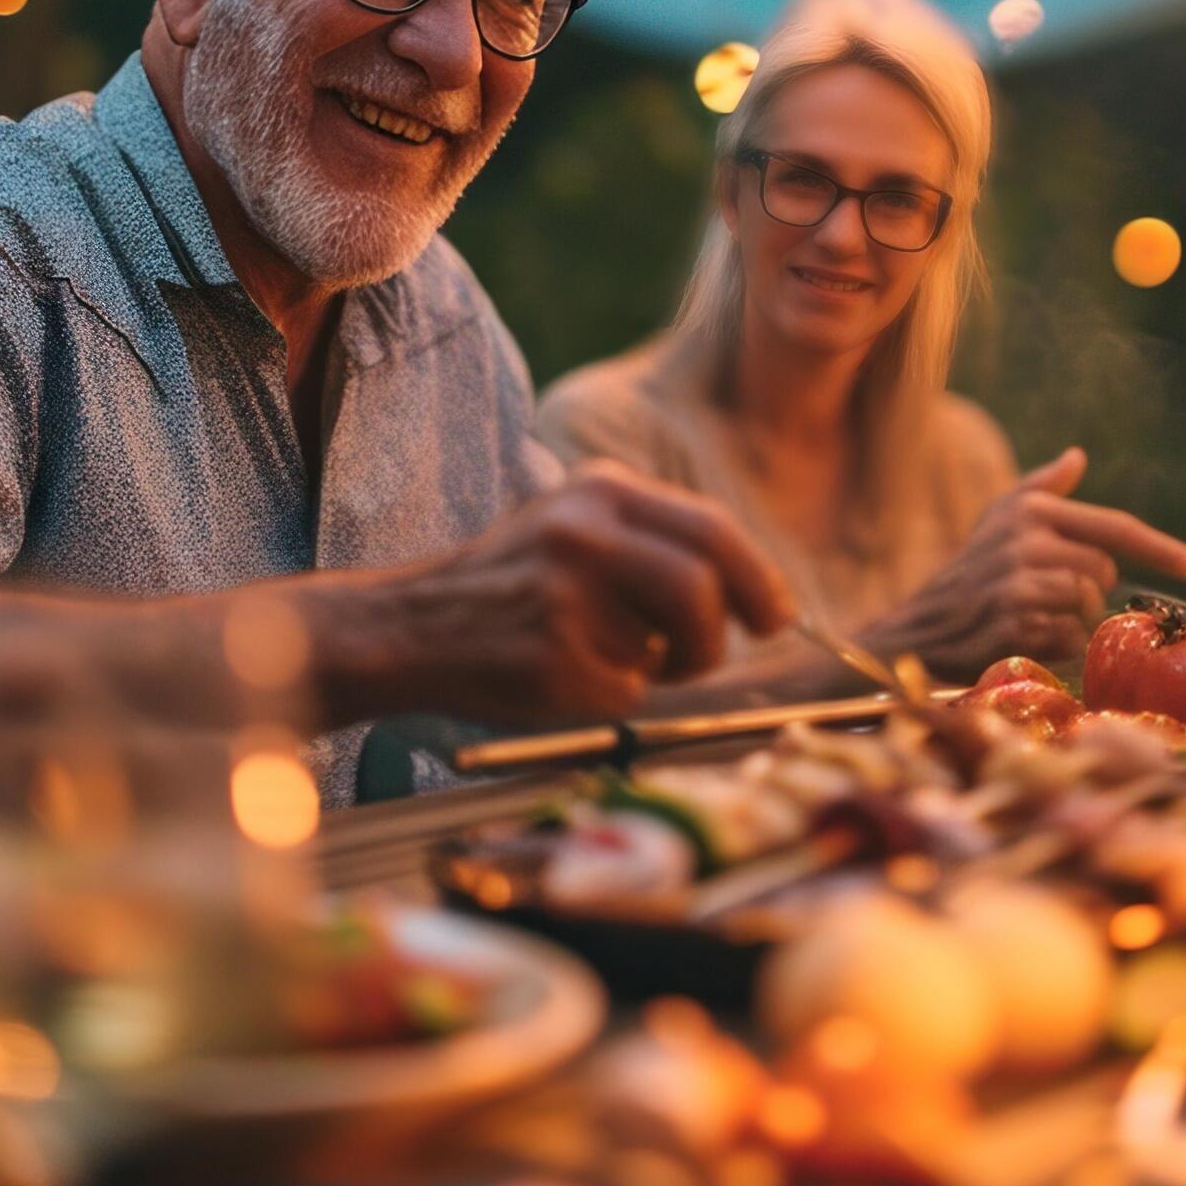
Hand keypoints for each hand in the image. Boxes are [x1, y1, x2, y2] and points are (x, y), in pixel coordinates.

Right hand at [327, 462, 794, 725]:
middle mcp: (585, 530)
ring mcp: (565, 592)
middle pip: (703, 582)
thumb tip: (761, 596)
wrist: (409, 626)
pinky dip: (614, 695)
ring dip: (667, 667)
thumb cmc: (512, 588)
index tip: (776, 616)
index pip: (712, 528)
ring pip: (671, 643)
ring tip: (627, 663)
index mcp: (602, 490)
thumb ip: (655, 543)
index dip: (758, 578)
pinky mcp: (549, 653)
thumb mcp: (578, 529)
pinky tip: (569, 677)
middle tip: (721, 654)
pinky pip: (626, 689)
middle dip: (725, 630)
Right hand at [863, 447, 1185, 679]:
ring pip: (1090, 604)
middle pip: (1106, 573)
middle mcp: (1026, 538)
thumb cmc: (970, 571)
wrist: (922, 626)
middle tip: (1050, 598)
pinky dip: (1058, 644)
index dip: (1162, 548)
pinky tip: (1027, 638)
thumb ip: (1042, 487)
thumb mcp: (999, 520)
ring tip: (1035, 617)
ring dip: (1073, 620)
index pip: (1115, 528)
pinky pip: (1069, 636)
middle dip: (1090, 591)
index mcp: (1032, 510)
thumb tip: (1078, 456)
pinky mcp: (1014, 619)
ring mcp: (1019, 579)